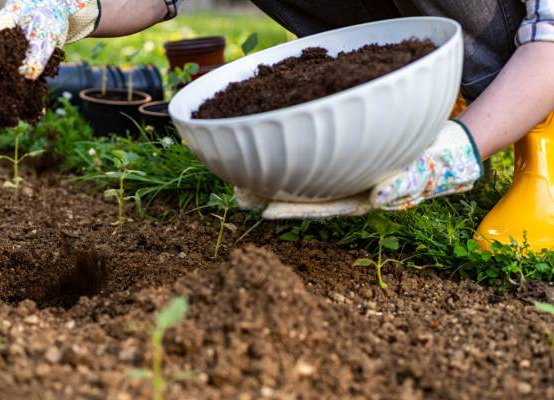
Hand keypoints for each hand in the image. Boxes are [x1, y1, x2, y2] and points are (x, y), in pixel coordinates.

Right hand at [0, 0, 99, 119]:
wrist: (54, 17)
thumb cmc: (45, 16)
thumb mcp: (45, 28)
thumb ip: (38, 50)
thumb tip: (28, 76)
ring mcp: (0, 64)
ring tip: (3, 121)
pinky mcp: (15, 75)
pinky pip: (12, 91)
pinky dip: (20, 103)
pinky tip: (31, 115)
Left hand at [238, 120, 482, 219]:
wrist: (443, 147)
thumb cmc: (433, 164)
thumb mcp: (421, 176)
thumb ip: (401, 186)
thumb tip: (378, 196)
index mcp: (357, 197)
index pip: (317, 206)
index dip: (289, 207)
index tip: (260, 208)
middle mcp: (343, 185)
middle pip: (300, 190)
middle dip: (269, 191)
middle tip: (234, 191)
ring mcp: (342, 168)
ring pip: (302, 170)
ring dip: (274, 169)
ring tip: (239, 168)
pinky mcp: (345, 149)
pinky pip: (315, 147)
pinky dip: (292, 143)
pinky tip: (270, 132)